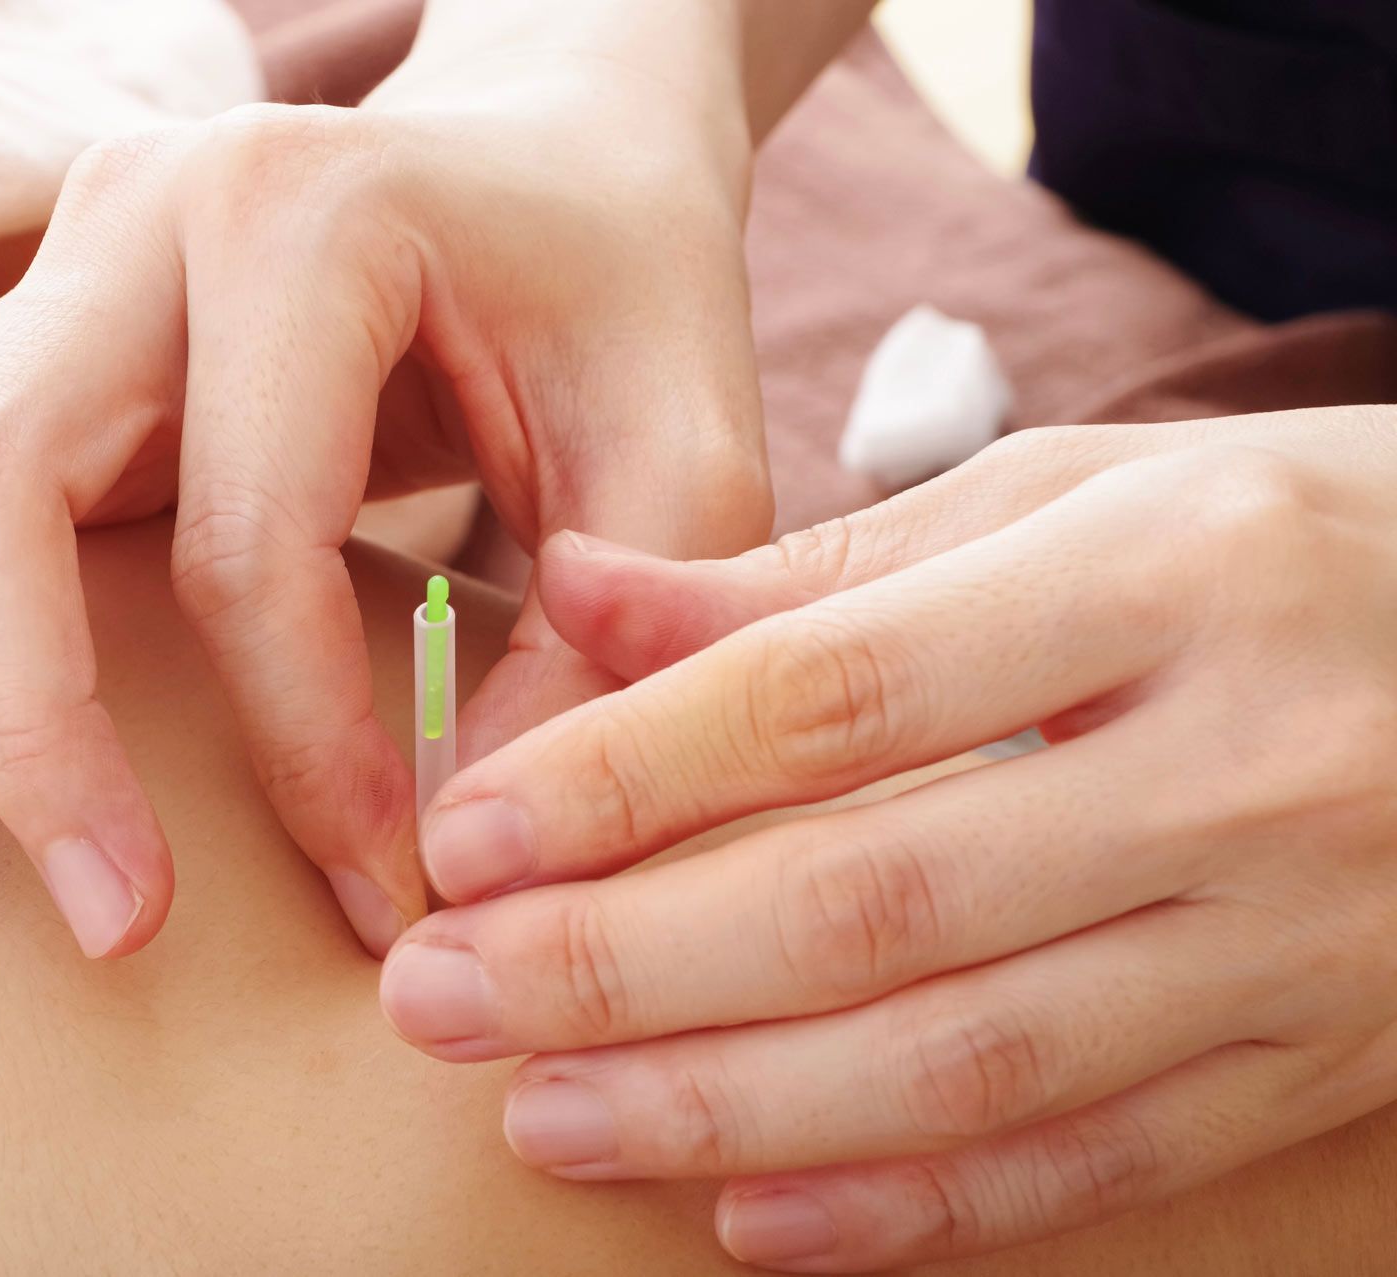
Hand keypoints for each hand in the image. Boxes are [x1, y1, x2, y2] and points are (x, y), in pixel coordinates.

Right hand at [0, 30, 770, 958]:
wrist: (549, 156)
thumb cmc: (623, 295)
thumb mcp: (687, 444)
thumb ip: (622, 627)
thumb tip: (477, 833)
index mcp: (301, 215)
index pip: (249, 536)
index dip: (307, 747)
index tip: (382, 886)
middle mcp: (134, 217)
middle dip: (31, 732)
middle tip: (108, 926)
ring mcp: (51, 265)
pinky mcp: (21, 328)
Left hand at [379, 407, 1396, 1268]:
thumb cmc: (1265, 539)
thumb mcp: (1063, 497)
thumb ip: (815, 569)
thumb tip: (580, 594)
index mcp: (1159, 576)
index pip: (840, 695)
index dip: (634, 776)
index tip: (470, 835)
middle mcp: (1236, 766)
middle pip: (881, 897)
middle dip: (635, 965)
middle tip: (444, 1000)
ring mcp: (1297, 938)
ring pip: (972, 1056)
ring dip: (733, 1104)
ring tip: (545, 1115)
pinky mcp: (1321, 1058)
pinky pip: (1101, 1156)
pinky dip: (917, 1206)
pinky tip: (752, 1213)